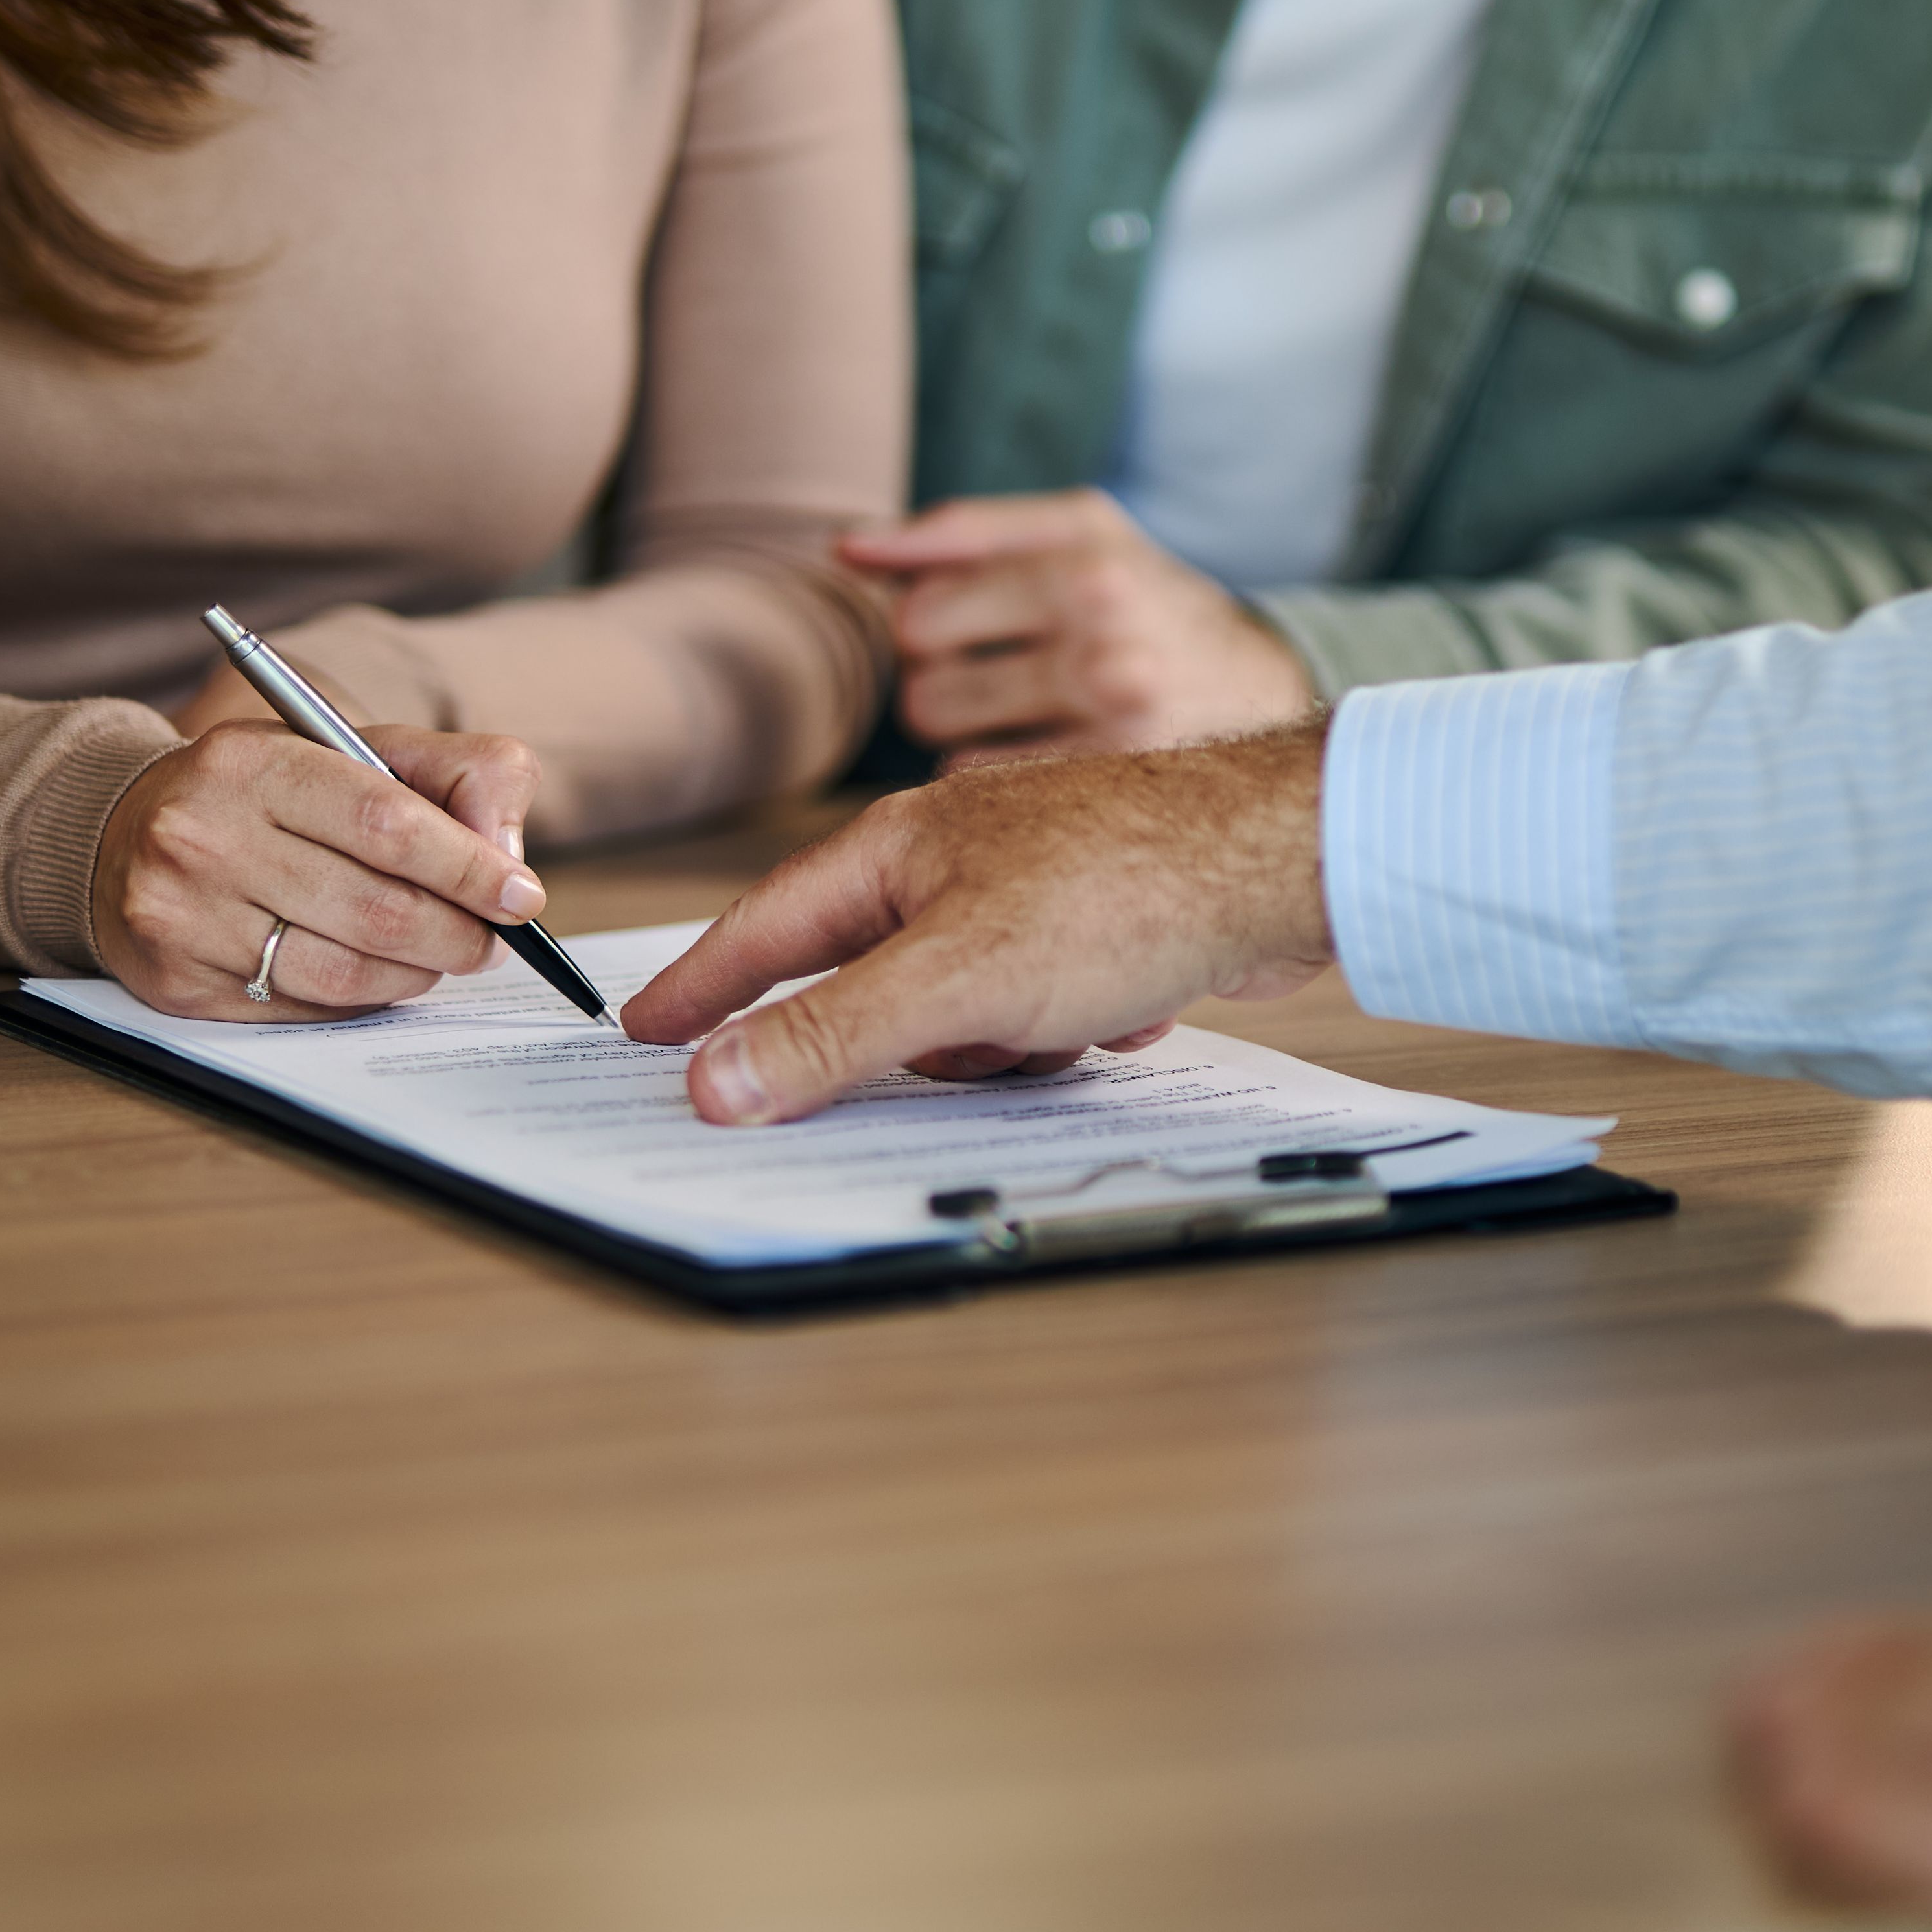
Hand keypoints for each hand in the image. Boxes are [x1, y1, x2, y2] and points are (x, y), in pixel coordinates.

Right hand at [89, 721, 548, 1021]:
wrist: (121, 829)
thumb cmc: (267, 790)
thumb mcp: (357, 746)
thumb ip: (456, 772)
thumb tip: (505, 855)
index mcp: (251, 761)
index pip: (385, 822)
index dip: (466, 866)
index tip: (520, 896)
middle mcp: (202, 836)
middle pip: (373, 909)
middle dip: (456, 933)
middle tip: (491, 939)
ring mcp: (181, 916)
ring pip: (342, 971)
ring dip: (417, 973)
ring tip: (442, 955)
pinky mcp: (175, 982)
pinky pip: (301, 1008)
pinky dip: (362, 998)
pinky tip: (378, 974)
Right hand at [622, 725, 1336, 1121]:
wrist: (1283, 862)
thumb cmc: (1123, 889)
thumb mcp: (955, 983)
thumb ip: (829, 1035)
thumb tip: (715, 1083)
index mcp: (894, 849)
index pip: (764, 927)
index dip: (702, 987)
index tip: (647, 1032)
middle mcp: (952, 859)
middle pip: (867, 979)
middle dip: (901, 1038)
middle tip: (928, 1064)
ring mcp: (1025, 892)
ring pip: (961, 1010)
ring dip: (1003, 1041)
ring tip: (1063, 1023)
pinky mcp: (1093, 929)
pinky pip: (1040, 1013)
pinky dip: (1070, 1031)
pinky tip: (1121, 1014)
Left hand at [836, 491, 1314, 764]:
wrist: (1273, 692)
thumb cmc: (1157, 603)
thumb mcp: (1080, 533)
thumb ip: (961, 532)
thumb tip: (847, 547)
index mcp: (1087, 570)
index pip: (920, 614)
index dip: (927, 627)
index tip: (969, 632)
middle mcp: (1104, 650)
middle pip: (924, 693)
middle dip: (939, 688)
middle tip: (993, 683)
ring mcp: (1114, 735)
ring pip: (950, 756)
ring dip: (964, 743)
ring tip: (1021, 724)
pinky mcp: (1116, 799)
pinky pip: (990, 801)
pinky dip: (996, 789)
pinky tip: (1042, 769)